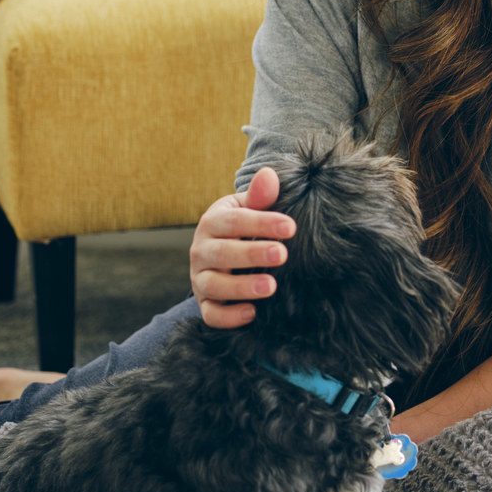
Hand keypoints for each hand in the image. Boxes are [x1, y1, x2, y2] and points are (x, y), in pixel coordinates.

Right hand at [189, 166, 294, 328]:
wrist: (224, 253)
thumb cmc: (242, 227)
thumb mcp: (249, 208)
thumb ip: (260, 196)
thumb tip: (269, 174)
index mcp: (213, 222)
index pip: (233, 221)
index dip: (261, 222)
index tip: (291, 227)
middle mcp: (201, 250)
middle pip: (221, 253)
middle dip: (251, 254)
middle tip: (282, 254)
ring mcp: (200, 278)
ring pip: (213, 285)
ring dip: (240, 287)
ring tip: (270, 286)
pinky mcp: (205, 303)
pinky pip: (210, 314)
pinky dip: (228, 317)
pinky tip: (252, 314)